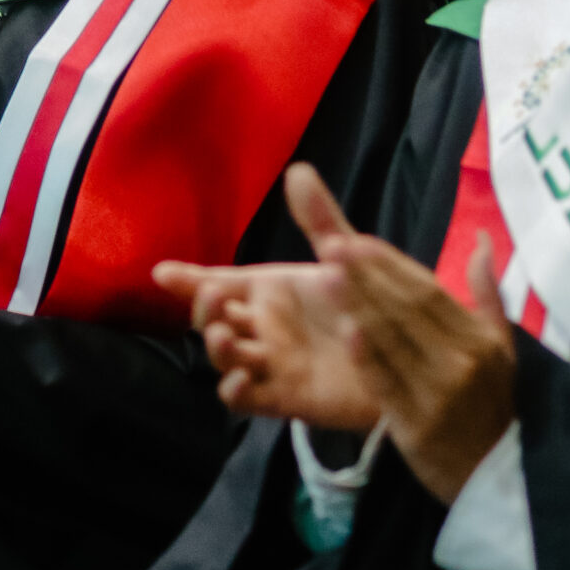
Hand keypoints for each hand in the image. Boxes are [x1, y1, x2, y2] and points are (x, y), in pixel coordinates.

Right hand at [153, 166, 381, 429]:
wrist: (407, 355)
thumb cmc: (368, 302)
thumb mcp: (344, 257)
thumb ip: (319, 219)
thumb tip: (297, 170)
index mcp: (269, 290)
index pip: (218, 282)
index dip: (188, 279)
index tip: (162, 272)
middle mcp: (263, 326)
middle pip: (214, 319)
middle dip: (203, 308)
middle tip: (212, 295)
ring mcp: (271, 363)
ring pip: (225, 357)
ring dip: (215, 347)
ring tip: (225, 334)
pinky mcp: (285, 397)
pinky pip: (247, 398)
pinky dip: (235, 390)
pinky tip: (239, 378)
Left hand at [327, 226, 517, 503]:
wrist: (494, 475)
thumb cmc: (490, 401)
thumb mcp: (501, 347)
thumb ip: (487, 292)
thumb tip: (482, 240)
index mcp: (479, 339)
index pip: (429, 291)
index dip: (391, 264)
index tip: (356, 239)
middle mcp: (461, 362)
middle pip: (407, 310)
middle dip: (367, 276)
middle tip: (330, 245)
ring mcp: (438, 396)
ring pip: (393, 342)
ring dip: (358, 306)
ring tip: (326, 274)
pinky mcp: (416, 426)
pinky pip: (386, 385)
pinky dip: (367, 358)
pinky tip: (346, 331)